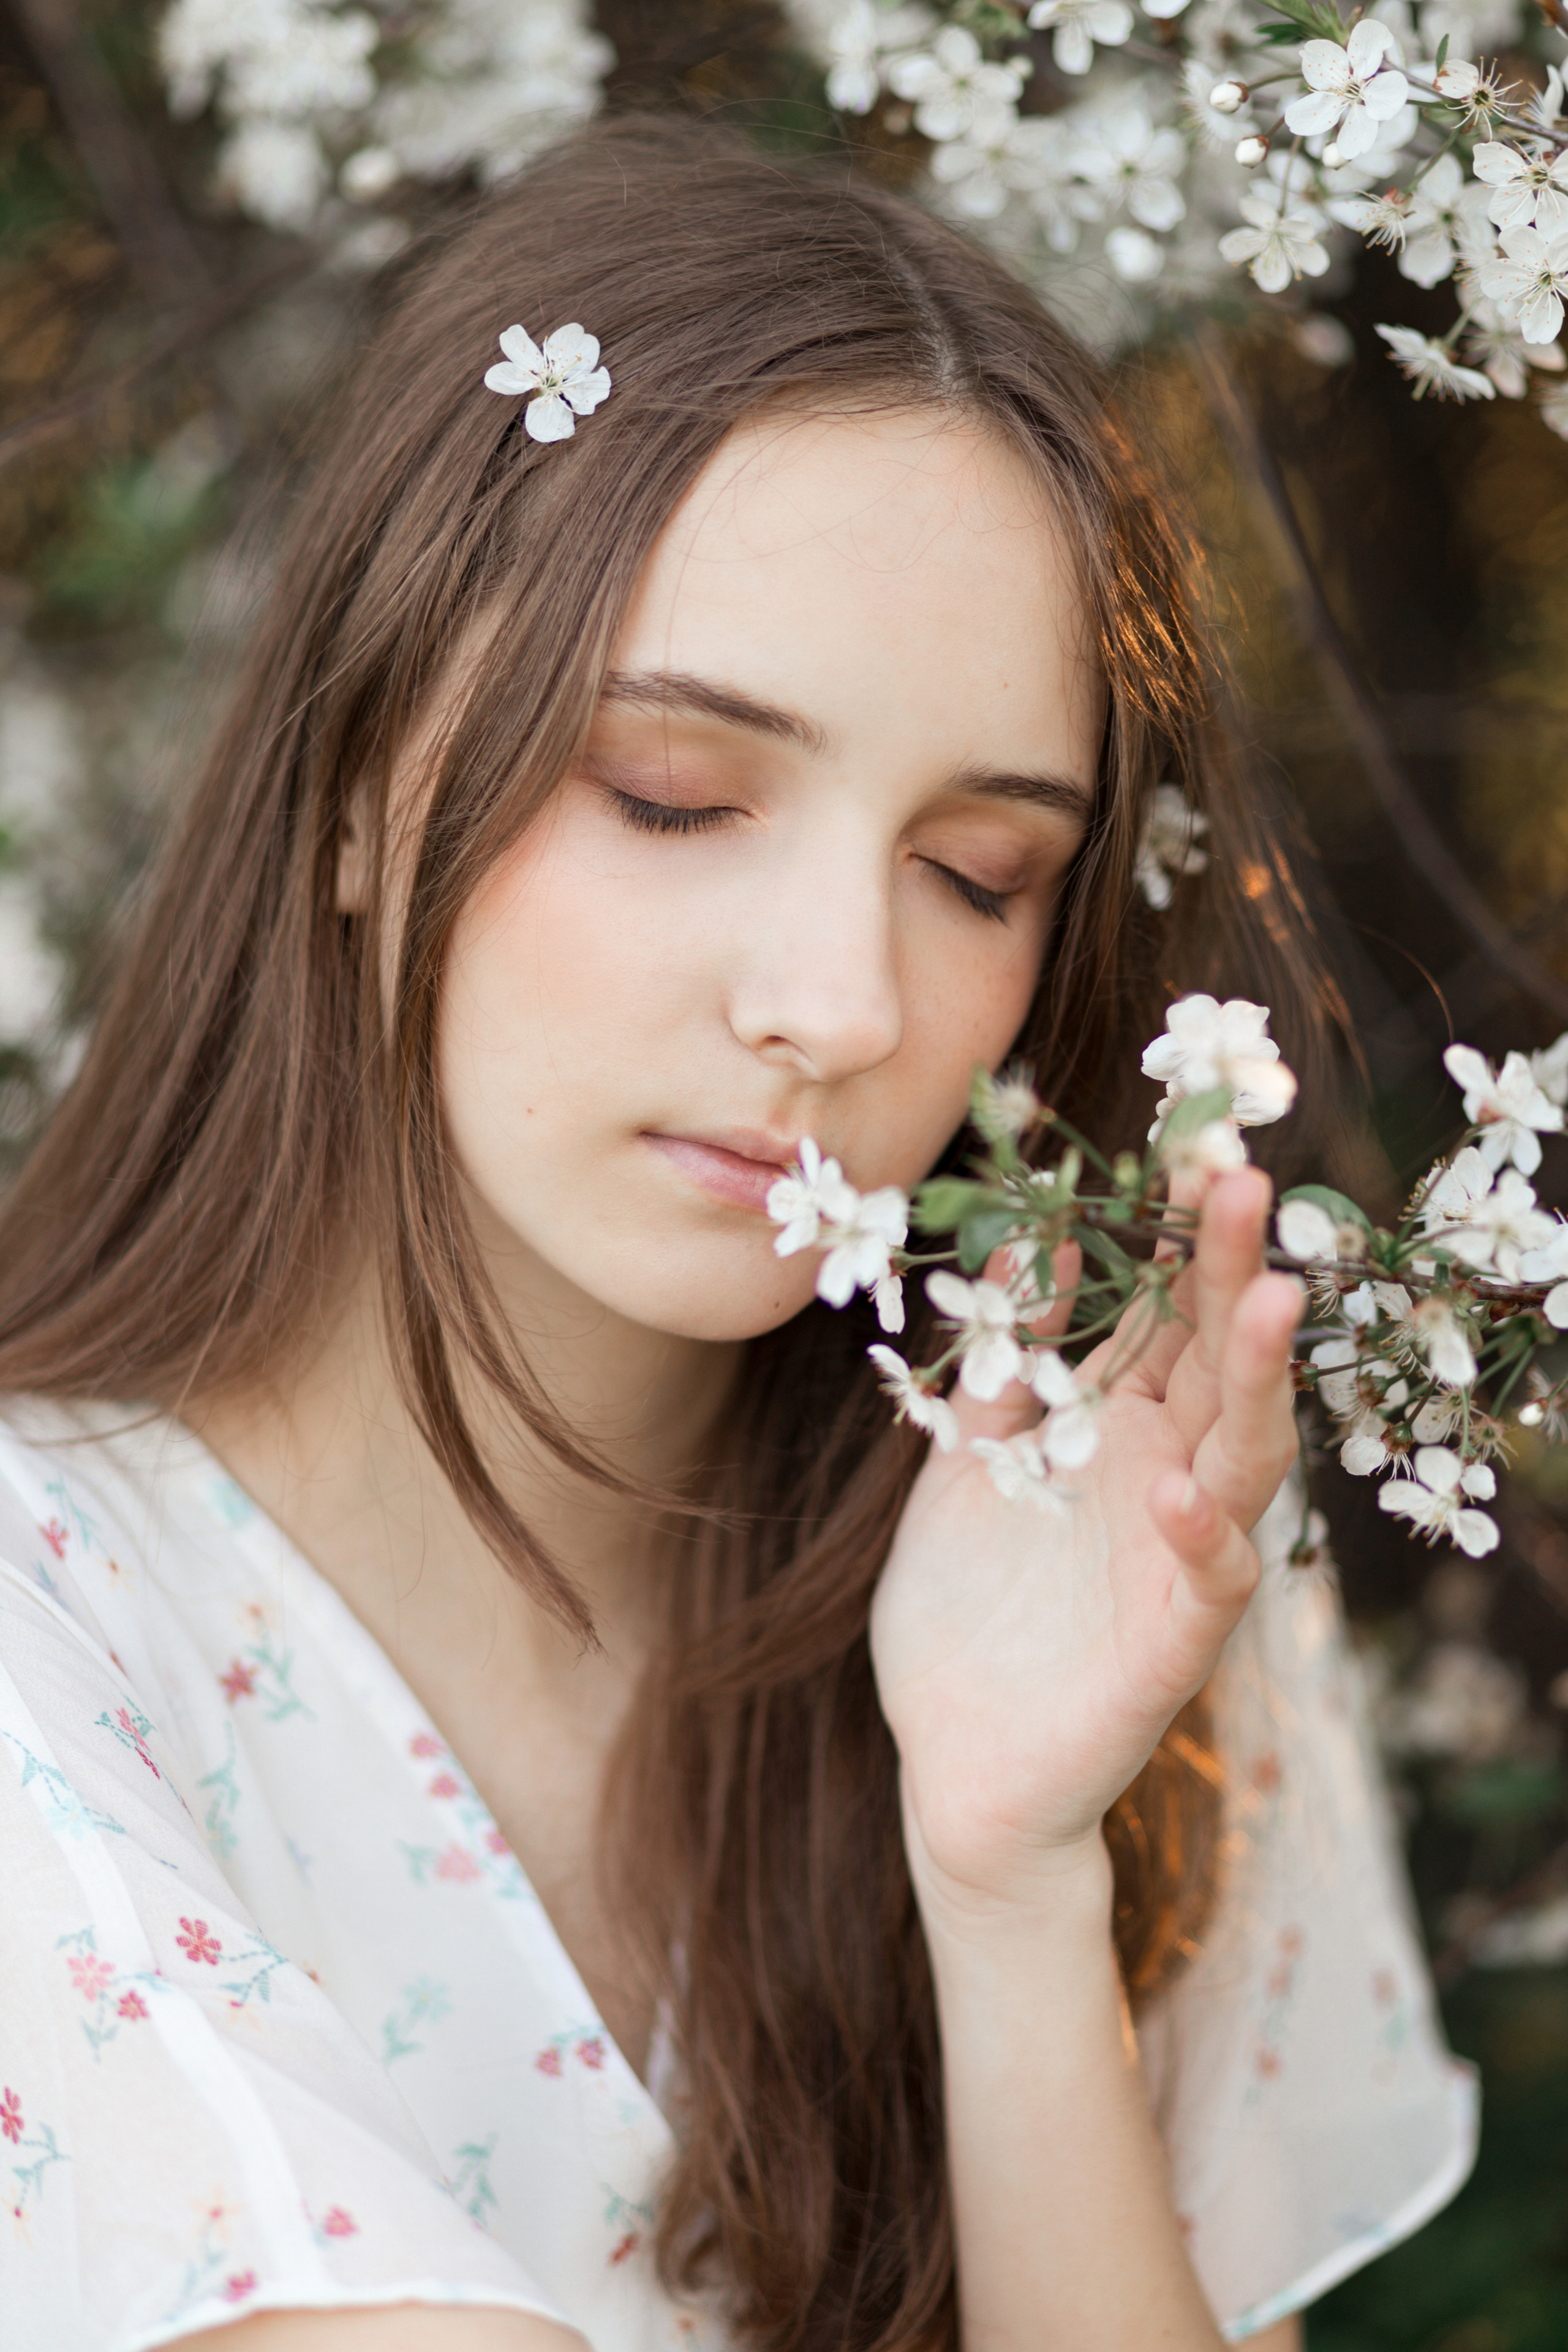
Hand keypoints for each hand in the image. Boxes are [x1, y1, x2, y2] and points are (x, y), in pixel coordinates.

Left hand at [869, 1163, 1302, 1919]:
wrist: (949, 1763)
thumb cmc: (966, 1610)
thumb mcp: (964, 1462)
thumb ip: (1005, 1360)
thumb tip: (1043, 1234)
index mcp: (1119, 1430)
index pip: (1164, 1315)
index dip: (1178, 1236)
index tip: (1188, 1146)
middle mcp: (1166, 1481)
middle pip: (1217, 1361)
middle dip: (1233, 1271)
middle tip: (1244, 1178)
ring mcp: (1178, 1563)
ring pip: (1245, 1458)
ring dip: (1257, 1382)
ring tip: (1267, 1303)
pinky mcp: (1171, 1650)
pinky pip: (1207, 1585)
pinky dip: (1203, 1537)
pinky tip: (1183, 1490)